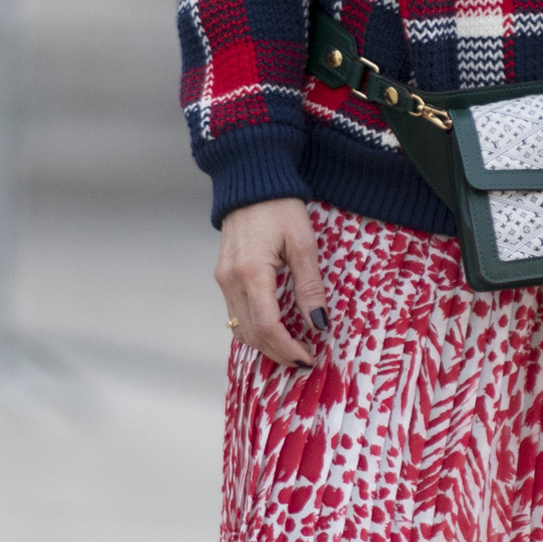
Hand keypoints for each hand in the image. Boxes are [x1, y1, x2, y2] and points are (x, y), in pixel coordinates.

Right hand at [216, 198, 328, 368]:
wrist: (251, 182)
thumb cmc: (280, 208)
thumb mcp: (303, 245)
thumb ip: (310, 287)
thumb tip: (319, 325)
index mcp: (252, 272)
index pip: (267, 327)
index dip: (287, 349)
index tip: (308, 358)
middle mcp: (231, 280)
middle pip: (251, 334)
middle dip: (277, 353)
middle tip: (303, 359)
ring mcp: (223, 279)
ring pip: (239, 328)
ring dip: (264, 345)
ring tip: (291, 348)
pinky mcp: (223, 276)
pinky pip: (235, 314)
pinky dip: (253, 329)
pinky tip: (274, 330)